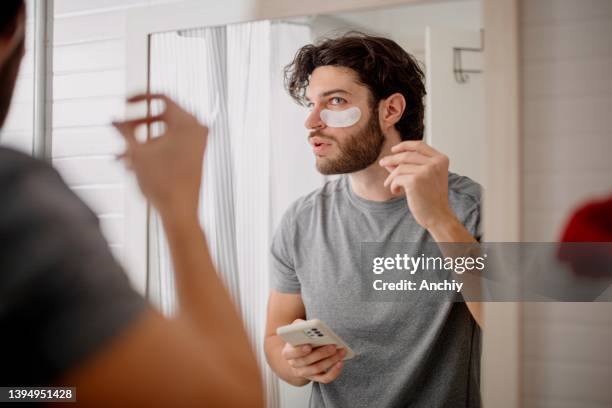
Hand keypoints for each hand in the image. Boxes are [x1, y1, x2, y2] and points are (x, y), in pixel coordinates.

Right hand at [113, 94, 207, 218]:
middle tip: (120, 133)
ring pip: (163, 133)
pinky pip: (172, 144)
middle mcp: (197, 129)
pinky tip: (133, 164)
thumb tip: (113, 120)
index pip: (161, 97)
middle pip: (161, 116)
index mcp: (187, 122)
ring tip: (121, 156)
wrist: (180, 211)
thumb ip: (123, 131)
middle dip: (137, 125)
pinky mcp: (196, 156)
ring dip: (142, 141)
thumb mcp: (137, 152)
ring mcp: (198, 143)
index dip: (139, 98)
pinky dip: (154, 149)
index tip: (123, 103)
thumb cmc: (161, 182)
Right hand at [280, 319, 345, 384]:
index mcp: (288, 352)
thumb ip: (299, 325)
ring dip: (330, 360)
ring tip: (341, 352)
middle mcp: (294, 365)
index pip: (290, 353)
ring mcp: (304, 372)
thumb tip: (307, 325)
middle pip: (306, 361)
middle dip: (321, 353)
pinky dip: (334, 372)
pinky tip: (340, 362)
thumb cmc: (299, 340)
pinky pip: (324, 379)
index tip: (309, 346)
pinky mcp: (314, 378)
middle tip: (333, 346)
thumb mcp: (296, 330)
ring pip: (317, 369)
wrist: (299, 355)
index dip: (299, 351)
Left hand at [379, 140, 455, 230]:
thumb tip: (389, 160)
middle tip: (382, 163)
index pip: (419, 145)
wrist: (438, 216)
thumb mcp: (423, 178)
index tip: (393, 150)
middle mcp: (435, 163)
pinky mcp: (415, 181)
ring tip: (391, 185)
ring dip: (391, 177)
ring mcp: (426, 171)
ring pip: (399, 168)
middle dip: (391, 159)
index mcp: (441, 159)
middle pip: (406, 155)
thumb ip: (408, 167)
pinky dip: (393, 185)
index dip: (404, 145)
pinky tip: (396, 192)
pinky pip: (396, 178)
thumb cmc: (432, 199)